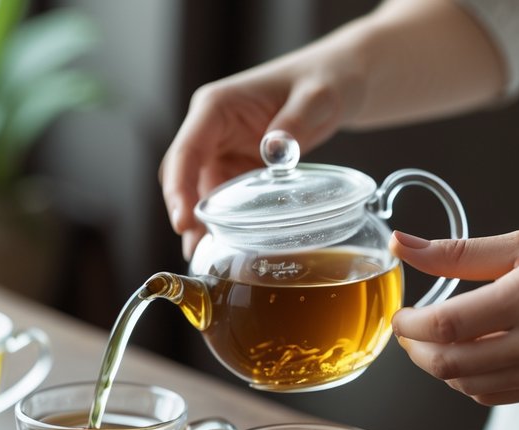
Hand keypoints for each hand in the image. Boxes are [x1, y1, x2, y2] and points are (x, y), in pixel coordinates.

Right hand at [159, 55, 360, 259]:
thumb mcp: (318, 97)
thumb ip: (296, 121)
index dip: (179, 187)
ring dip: (198, 223)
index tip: (183, 221)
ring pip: (195, 191)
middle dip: (183, 211)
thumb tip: (273, 150)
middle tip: (197, 250)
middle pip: (181, 175)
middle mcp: (210, 129)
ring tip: (206, 260)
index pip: (186, 150)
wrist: (339, 83)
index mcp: (216, 107)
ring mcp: (220, 150)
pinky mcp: (235, 168)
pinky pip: (218, 198)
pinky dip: (217, 223)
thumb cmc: (326, 80)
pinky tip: (222, 249)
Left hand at [390, 228, 518, 404]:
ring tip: (438, 340)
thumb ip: (460, 252)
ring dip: (440, 365)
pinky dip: (469, 378)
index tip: (403, 314)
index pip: (445, 326)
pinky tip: (472, 354)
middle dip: (416, 350)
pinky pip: (494, 393)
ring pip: (466, 384)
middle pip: (448, 364)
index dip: (410, 326)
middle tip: (411, 331)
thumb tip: (402, 245)